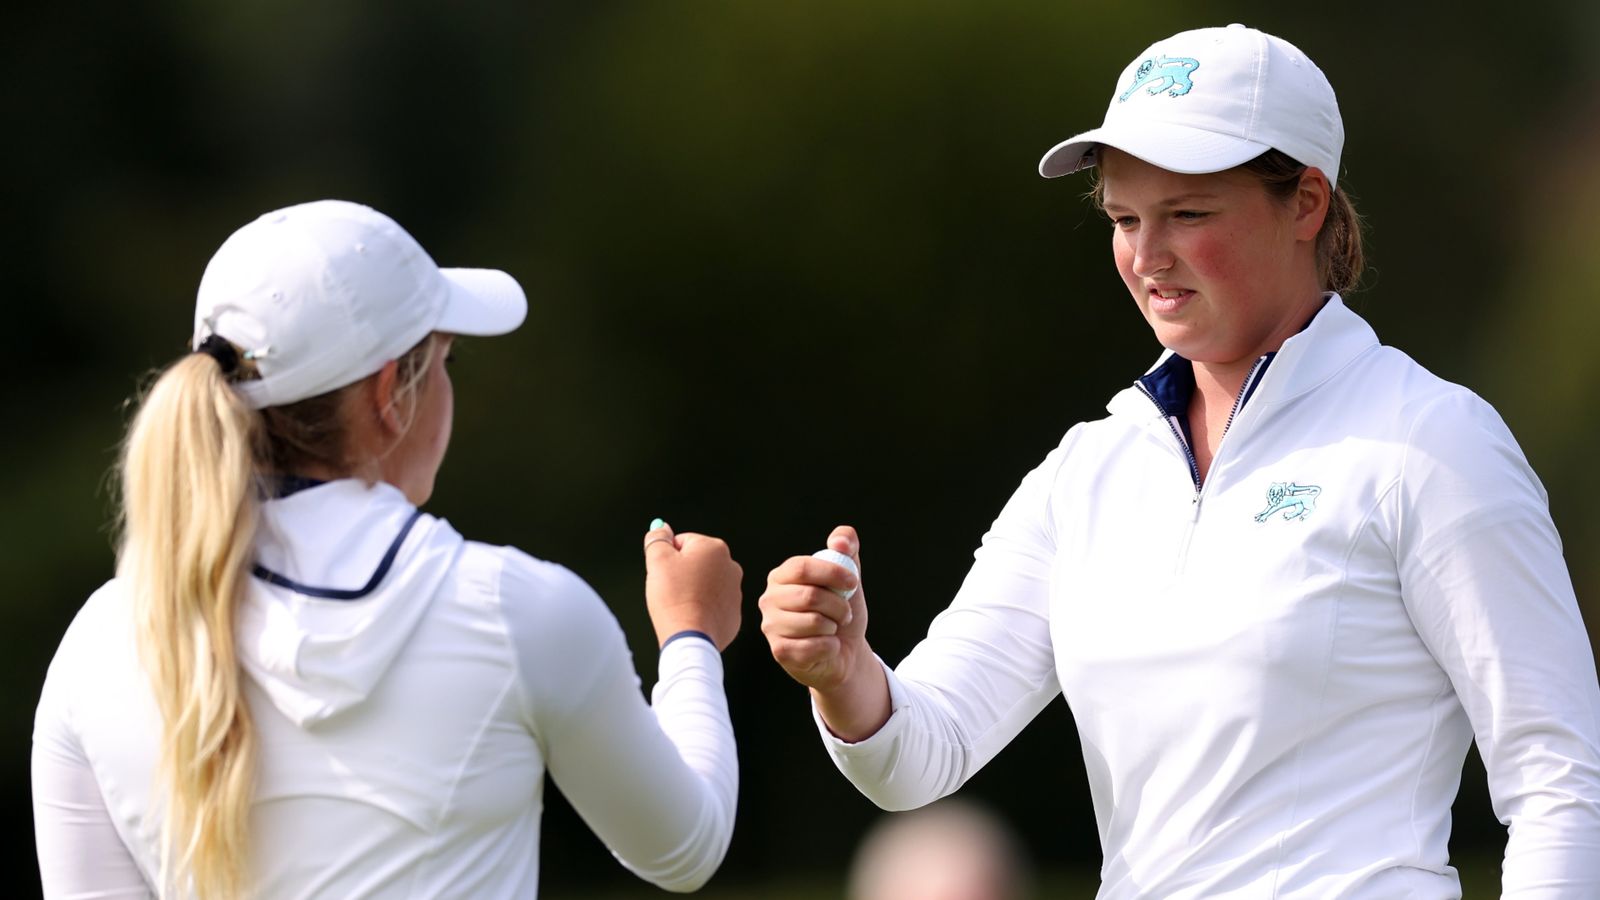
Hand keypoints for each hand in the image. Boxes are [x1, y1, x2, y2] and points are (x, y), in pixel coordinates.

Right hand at [644, 520, 742, 650]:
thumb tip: (660, 527)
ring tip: (681, 605)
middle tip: (671, 590)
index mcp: (715, 547)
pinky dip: (701, 608)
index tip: (665, 575)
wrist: (690, 638)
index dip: (668, 558)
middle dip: (682, 573)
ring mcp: (735, 591)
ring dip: (692, 591)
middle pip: (696, 563)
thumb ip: (658, 539)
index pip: (683, 542)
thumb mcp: (658, 560)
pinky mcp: (733, 613)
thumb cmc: (674, 597)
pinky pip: (712, 605)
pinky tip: (691, 617)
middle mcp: (731, 566)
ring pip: (705, 584)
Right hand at [758, 525, 870, 692]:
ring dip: (834, 626)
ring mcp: (771, 626)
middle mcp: (769, 599)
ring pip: (813, 622)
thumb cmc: (839, 611)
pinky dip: (830, 646)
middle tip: (845, 613)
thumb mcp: (847, 578)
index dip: (831, 572)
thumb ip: (846, 550)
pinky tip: (826, 646)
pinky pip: (813, 646)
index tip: (853, 582)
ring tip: (832, 628)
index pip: (802, 567)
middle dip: (838, 605)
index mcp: (781, 576)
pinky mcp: (780, 651)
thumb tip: (840, 540)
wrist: (843, 651)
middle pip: (809, 595)